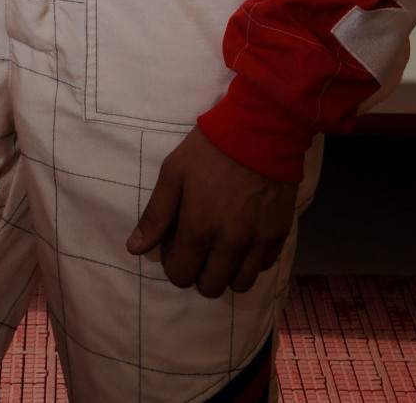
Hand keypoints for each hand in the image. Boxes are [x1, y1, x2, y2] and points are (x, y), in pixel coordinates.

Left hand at [126, 127, 296, 298]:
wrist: (261, 128)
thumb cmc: (211, 148)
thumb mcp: (174, 172)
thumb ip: (156, 214)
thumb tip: (135, 249)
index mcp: (200, 228)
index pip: (180, 275)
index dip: (173, 263)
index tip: (176, 243)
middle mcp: (231, 243)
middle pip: (210, 287)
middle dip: (198, 273)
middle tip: (198, 247)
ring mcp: (259, 241)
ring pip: (240, 284)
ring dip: (226, 273)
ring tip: (221, 249)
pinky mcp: (280, 234)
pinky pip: (263, 267)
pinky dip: (251, 261)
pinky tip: (244, 239)